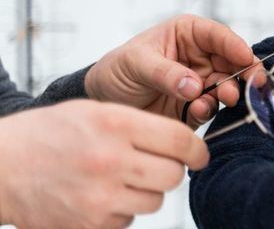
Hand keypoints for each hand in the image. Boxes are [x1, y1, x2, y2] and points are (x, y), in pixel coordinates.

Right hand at [0, 100, 207, 227]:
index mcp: (115, 125)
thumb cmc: (47, 135)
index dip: (197, 149)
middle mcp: (111, 161)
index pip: (180, 140)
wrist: (1, 167)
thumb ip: (140, 124)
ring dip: (146, 191)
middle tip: (156, 165)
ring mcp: (100, 197)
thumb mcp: (95, 112)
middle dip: (172, 171)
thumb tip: (183, 143)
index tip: (197, 154)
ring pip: (155, 200)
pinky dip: (122, 210)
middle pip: (173, 175)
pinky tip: (100, 194)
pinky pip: (129, 219)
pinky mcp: (91, 225)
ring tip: (120, 178)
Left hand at [84, 14, 262, 127]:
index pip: (218, 36)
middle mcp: (200, 56)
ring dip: (230, 92)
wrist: (102, 102)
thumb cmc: (117, 70)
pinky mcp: (196, 106)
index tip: (247, 59)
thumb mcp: (136, 63)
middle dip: (244, 72)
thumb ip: (166, 73)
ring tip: (225, 98)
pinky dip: (211, 109)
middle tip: (253, 84)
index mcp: (188, 33)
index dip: (236, 46)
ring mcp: (200, 82)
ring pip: (227, 85)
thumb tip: (195, 86)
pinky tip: (200, 109)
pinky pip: (212, 107)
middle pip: (232, 62)